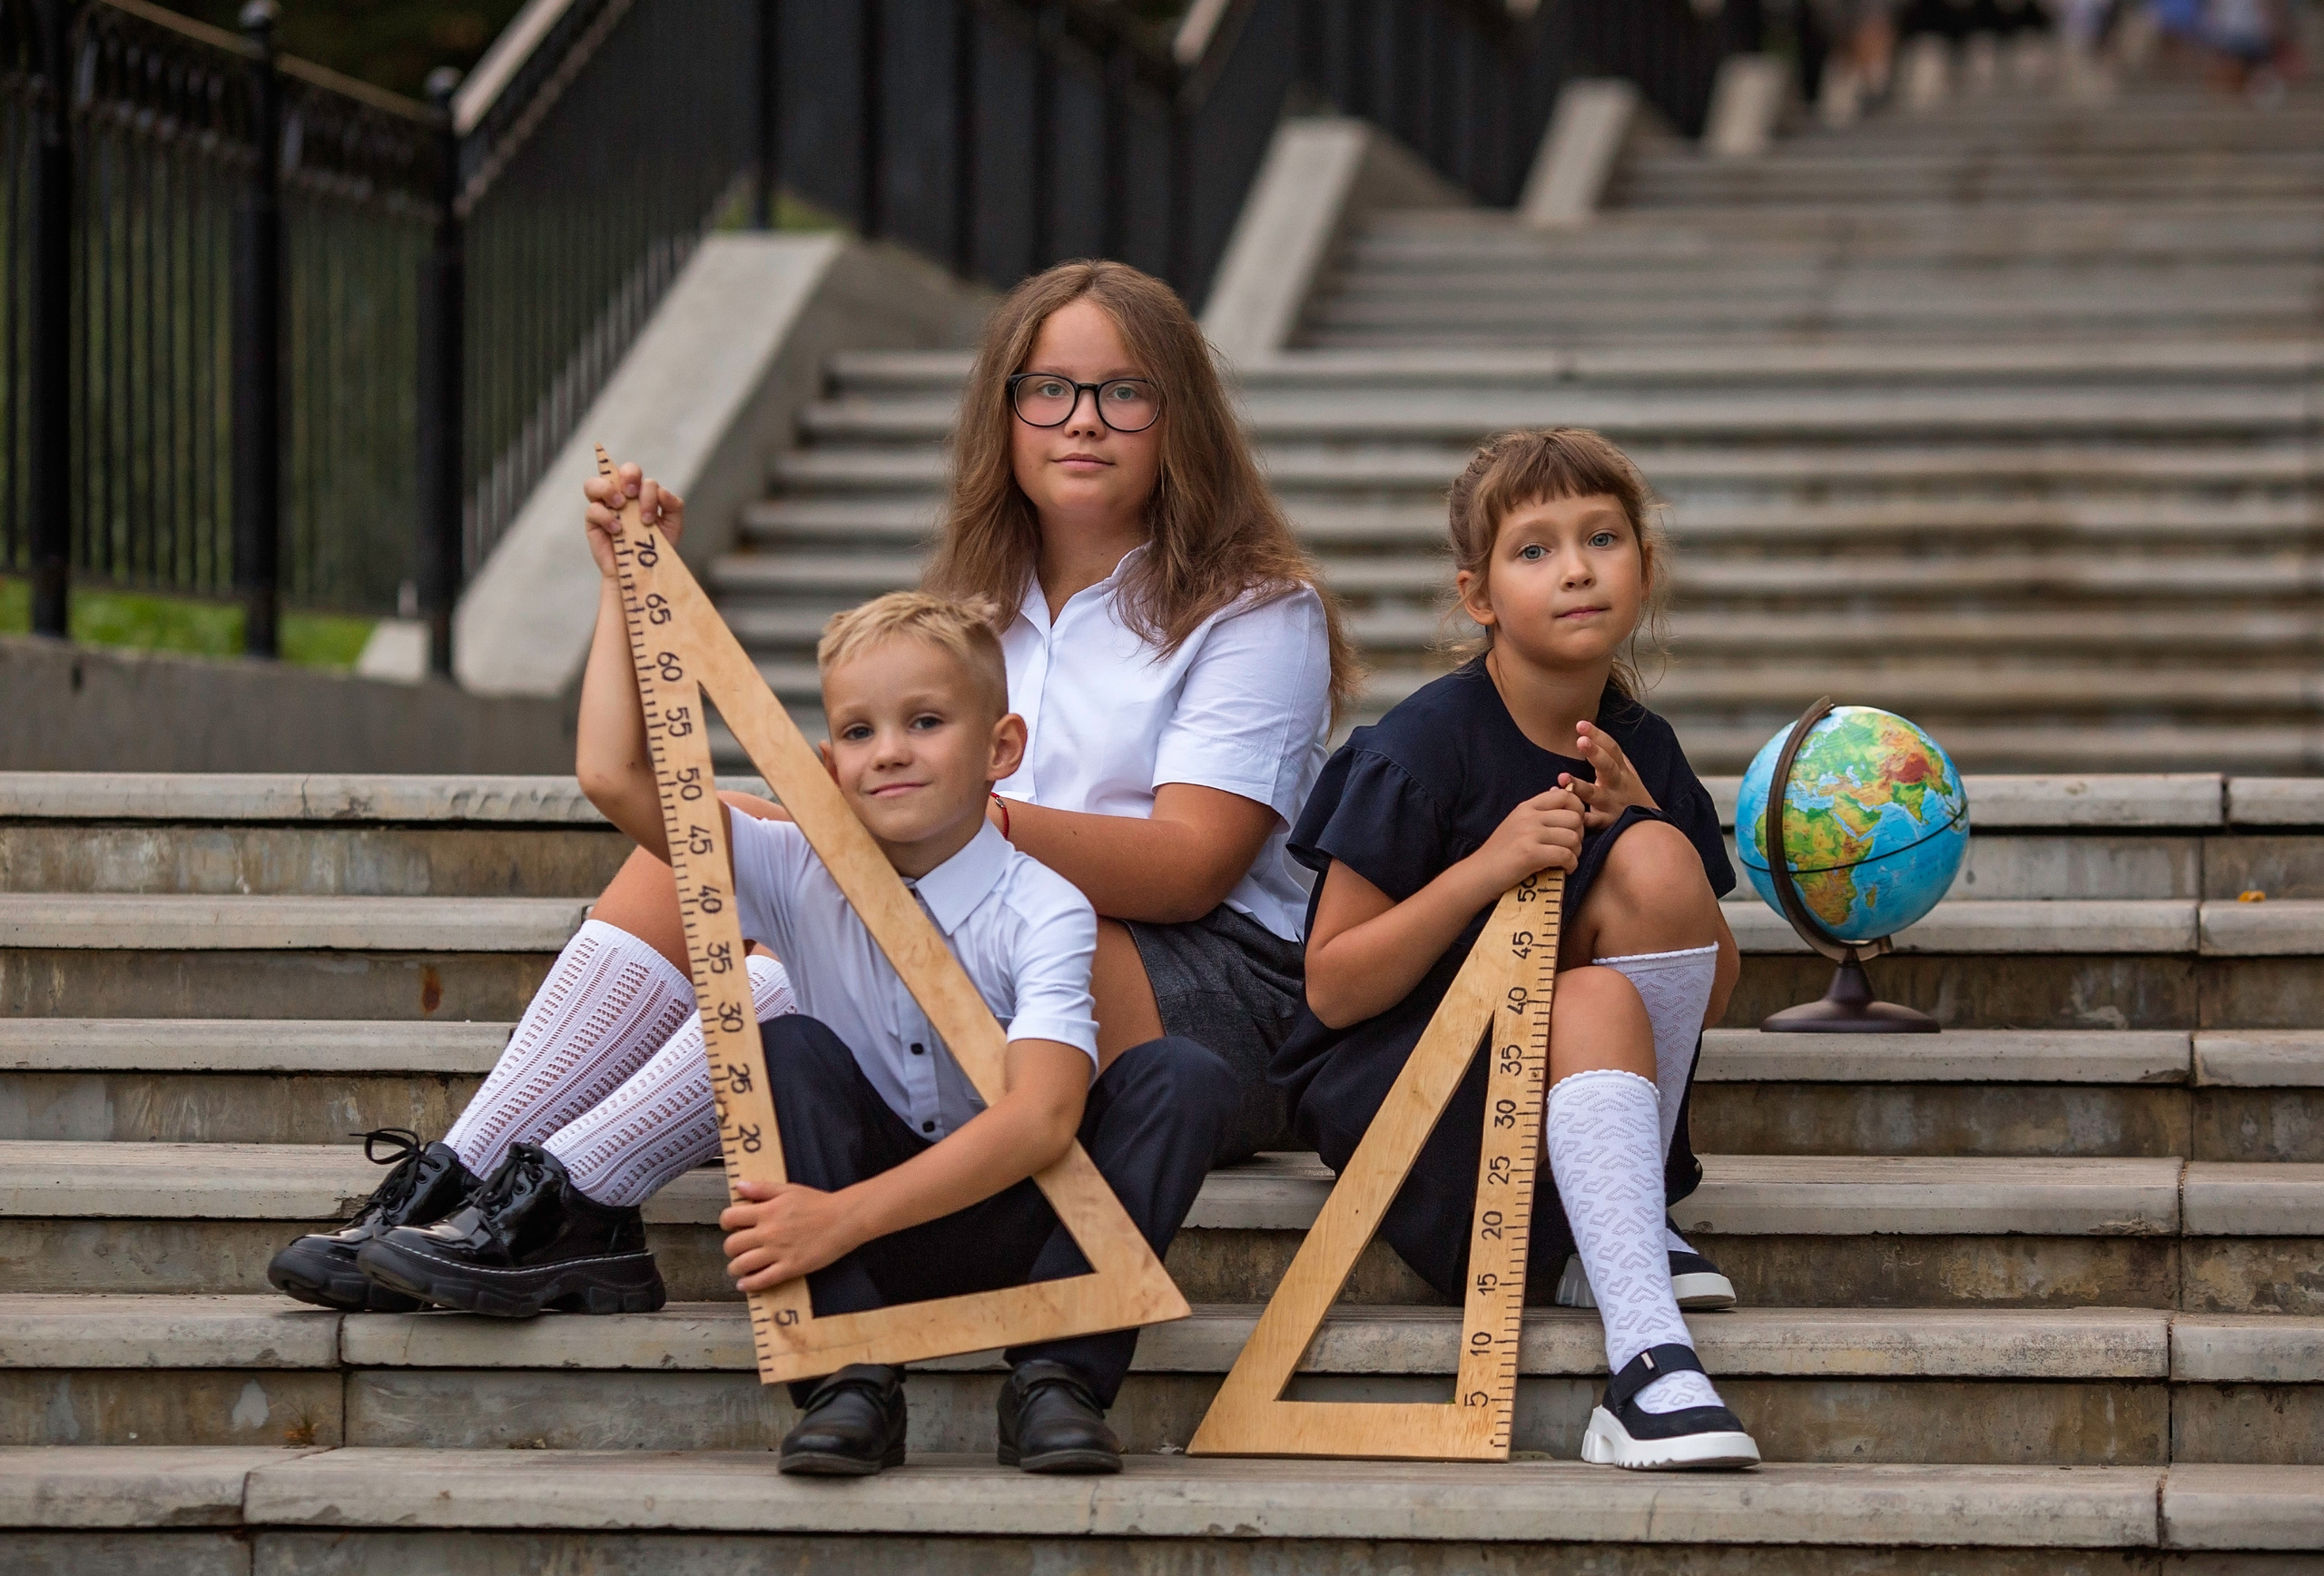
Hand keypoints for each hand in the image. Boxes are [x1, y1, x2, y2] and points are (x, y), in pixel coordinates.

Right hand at [582, 463, 684, 580]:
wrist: (641, 572)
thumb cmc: (655, 548)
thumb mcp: (672, 527)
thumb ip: (674, 507)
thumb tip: (663, 492)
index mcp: (641, 494)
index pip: (643, 479)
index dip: (648, 491)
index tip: (649, 518)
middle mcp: (622, 496)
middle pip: (623, 470)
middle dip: (629, 475)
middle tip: (632, 494)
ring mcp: (605, 507)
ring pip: (594, 483)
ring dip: (608, 489)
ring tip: (619, 505)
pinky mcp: (593, 522)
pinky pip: (592, 509)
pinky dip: (605, 517)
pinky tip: (616, 530)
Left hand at [719, 1178, 862, 1292]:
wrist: (843, 1219)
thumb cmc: (818, 1203)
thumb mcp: (788, 1189)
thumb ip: (762, 1188)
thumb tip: (739, 1186)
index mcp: (766, 1211)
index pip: (730, 1218)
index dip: (726, 1222)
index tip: (731, 1226)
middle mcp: (767, 1232)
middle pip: (732, 1245)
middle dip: (730, 1248)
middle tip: (737, 1249)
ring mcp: (778, 1252)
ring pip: (742, 1265)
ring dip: (735, 1268)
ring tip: (738, 1268)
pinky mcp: (790, 1268)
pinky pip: (762, 1280)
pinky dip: (749, 1284)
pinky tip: (745, 1284)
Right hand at [1469, 788, 1583, 891]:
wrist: (1479, 874)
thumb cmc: (1500, 852)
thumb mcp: (1517, 823)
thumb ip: (1539, 810)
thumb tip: (1561, 792)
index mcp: (1527, 807)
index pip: (1565, 796)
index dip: (1578, 810)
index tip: (1572, 827)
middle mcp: (1529, 816)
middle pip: (1574, 818)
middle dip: (1580, 835)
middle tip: (1571, 847)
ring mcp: (1529, 834)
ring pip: (1573, 837)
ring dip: (1576, 852)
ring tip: (1567, 860)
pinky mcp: (1530, 854)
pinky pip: (1566, 855)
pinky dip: (1571, 865)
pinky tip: (1565, 869)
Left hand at [1562, 722, 1657, 830]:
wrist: (1649, 828)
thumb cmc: (1630, 794)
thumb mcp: (1625, 771)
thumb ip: (1609, 755)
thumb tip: (1586, 732)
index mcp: (1621, 770)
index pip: (1611, 749)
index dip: (1598, 735)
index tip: (1581, 724)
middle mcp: (1618, 785)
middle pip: (1607, 766)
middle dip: (1595, 753)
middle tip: (1581, 741)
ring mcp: (1612, 804)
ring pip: (1595, 794)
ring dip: (1579, 786)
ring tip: (1562, 777)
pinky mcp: (1607, 823)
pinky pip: (1591, 821)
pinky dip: (1578, 816)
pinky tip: (1565, 808)